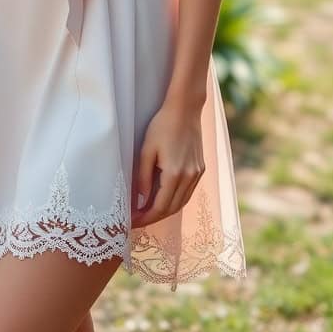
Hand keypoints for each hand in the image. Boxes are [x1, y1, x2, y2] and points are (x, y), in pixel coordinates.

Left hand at [130, 98, 204, 228]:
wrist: (185, 109)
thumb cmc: (162, 125)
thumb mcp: (147, 150)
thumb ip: (143, 177)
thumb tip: (140, 200)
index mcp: (174, 174)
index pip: (159, 207)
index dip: (146, 218)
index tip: (132, 222)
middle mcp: (189, 177)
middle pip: (171, 209)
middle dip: (154, 218)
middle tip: (137, 220)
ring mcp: (197, 174)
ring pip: (181, 203)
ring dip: (165, 211)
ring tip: (148, 212)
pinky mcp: (200, 169)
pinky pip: (187, 192)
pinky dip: (175, 200)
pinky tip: (164, 198)